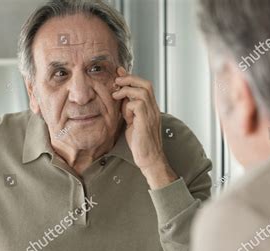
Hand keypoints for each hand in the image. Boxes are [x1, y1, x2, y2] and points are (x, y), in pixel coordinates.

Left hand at [112, 67, 176, 188]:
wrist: (149, 158)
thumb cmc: (140, 143)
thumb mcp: (132, 122)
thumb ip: (129, 110)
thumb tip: (119, 98)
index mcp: (151, 108)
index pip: (145, 86)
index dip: (131, 77)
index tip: (119, 73)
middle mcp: (154, 109)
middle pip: (146, 84)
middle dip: (129, 79)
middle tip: (116, 81)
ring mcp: (151, 114)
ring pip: (142, 91)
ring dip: (126, 90)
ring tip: (116, 95)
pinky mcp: (146, 121)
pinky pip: (137, 104)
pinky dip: (128, 105)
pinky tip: (124, 114)